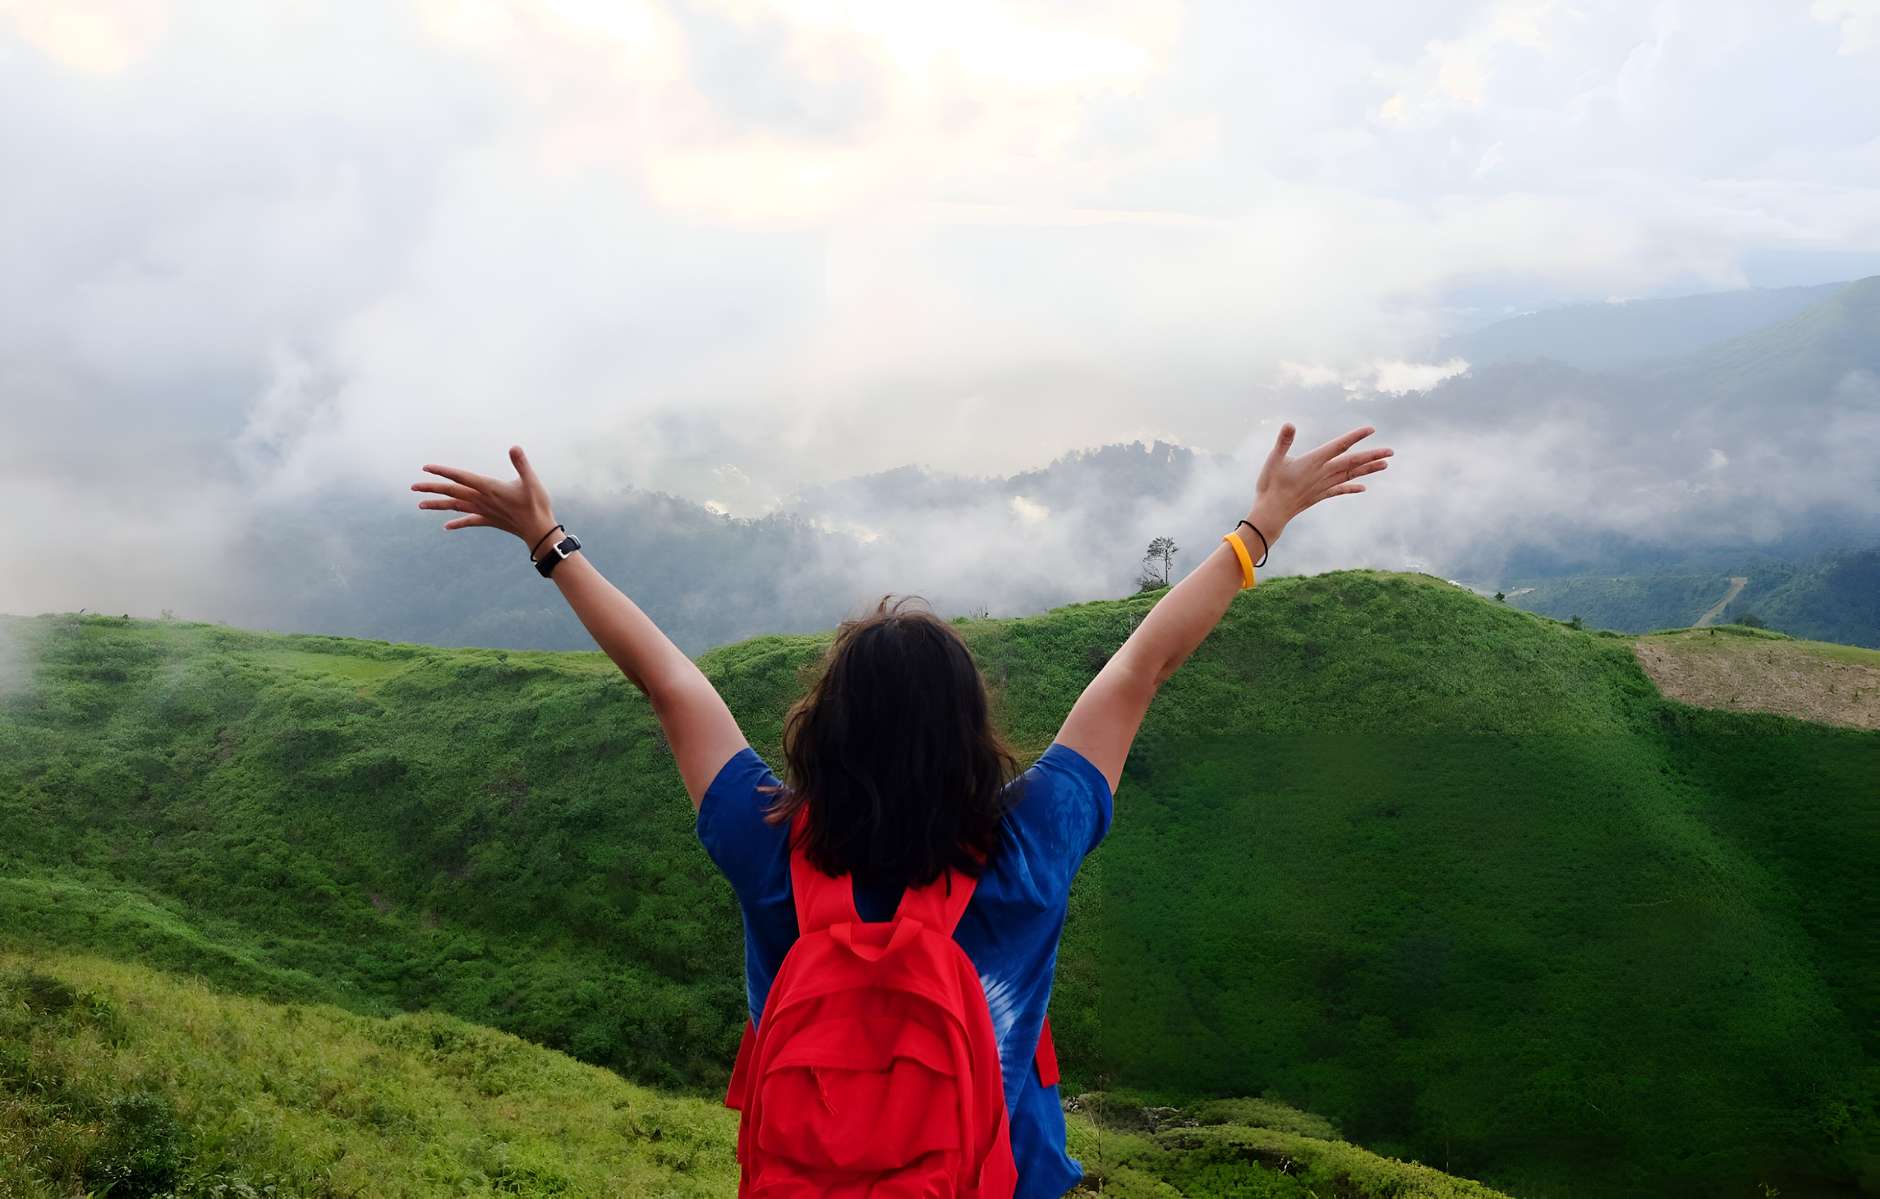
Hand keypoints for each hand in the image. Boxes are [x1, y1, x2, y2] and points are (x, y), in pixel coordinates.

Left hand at [411, 445, 559, 551]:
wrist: (538, 531)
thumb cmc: (536, 505)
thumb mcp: (531, 481)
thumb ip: (521, 463)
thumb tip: (514, 447)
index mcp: (489, 488)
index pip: (461, 477)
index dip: (443, 471)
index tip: (426, 468)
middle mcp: (482, 500)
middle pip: (452, 492)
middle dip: (432, 488)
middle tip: (413, 487)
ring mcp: (483, 511)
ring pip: (455, 507)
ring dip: (437, 505)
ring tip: (420, 504)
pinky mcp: (488, 520)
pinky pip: (469, 521)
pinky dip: (457, 523)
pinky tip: (446, 526)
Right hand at [1248, 422, 1391, 539]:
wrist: (1271, 512)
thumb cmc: (1270, 484)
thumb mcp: (1274, 460)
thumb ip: (1283, 442)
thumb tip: (1289, 424)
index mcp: (1313, 461)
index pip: (1339, 446)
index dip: (1355, 437)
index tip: (1371, 430)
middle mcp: (1322, 474)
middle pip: (1352, 462)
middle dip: (1372, 456)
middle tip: (1391, 451)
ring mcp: (1323, 485)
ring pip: (1350, 475)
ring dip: (1368, 469)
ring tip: (1385, 464)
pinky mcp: (1320, 495)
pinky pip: (1340, 490)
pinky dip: (1352, 487)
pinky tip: (1363, 488)